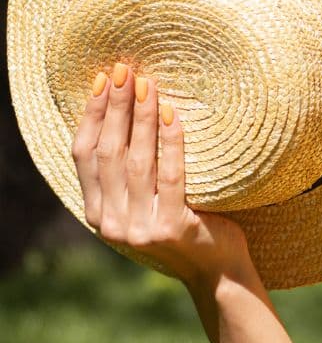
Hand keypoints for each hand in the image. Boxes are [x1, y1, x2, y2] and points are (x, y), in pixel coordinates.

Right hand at [70, 60, 251, 289]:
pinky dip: (171, 142)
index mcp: (98, 213)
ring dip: (141, 119)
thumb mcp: (144, 203)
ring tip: (149, 85)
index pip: (84, 156)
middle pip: (108, 153)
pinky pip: (171, 175)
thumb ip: (127, 176)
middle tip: (125, 71)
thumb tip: (122, 113)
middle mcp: (111, 222)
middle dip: (115, 108)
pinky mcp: (171, 227)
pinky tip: (172, 114)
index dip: (92, 116)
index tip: (102, 81)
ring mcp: (139, 227)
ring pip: (137, 162)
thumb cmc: (184, 226)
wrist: (216, 271)